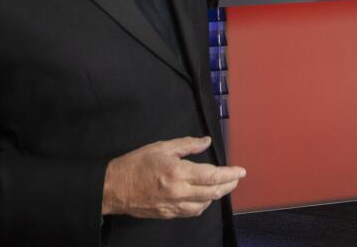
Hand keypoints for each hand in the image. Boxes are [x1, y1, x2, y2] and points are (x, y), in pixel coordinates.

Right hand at [101, 136, 244, 218]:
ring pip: (204, 205)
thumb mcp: (162, 147)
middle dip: (228, 186)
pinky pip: (192, 212)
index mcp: (178, 172)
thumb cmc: (137, 163)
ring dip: (216, 196)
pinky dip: (203, 205)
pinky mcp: (168, 214)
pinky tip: (204, 198)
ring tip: (222, 187)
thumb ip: (187, 144)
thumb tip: (207, 142)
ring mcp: (174, 206)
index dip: (229, 174)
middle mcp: (179, 192)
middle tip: (236, 179)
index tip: (241, 172)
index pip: (212, 176)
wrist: (114, 188)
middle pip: (213, 193)